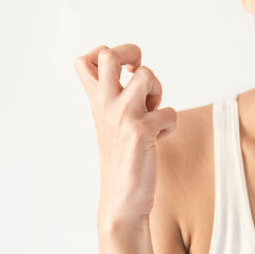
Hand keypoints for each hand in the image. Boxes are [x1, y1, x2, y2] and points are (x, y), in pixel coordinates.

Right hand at [73, 44, 176, 231]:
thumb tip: (125, 66)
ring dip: (157, 92)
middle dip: (132, 54)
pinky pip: (169, 112)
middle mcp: (105, 105)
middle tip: (138, 77)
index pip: (85, 60)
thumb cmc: (123, 159)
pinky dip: (170, 125)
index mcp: (97, 102)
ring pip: (146, 75)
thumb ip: (112, 95)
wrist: (121, 201)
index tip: (123, 69)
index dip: (107, 52)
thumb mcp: (110, 122)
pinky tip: (158, 140)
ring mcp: (121, 117)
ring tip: (152, 113)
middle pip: (109, 55)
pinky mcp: (140, 132)